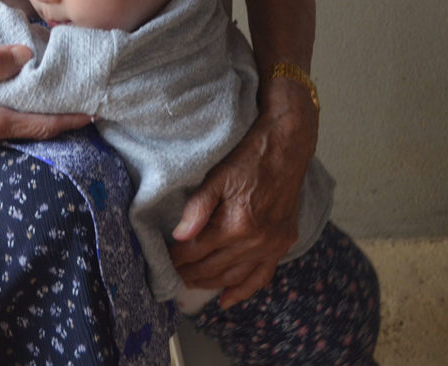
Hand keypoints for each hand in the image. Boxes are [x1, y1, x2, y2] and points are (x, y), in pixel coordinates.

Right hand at [0, 43, 88, 146]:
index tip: (96, 111)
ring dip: (49, 109)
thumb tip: (28, 54)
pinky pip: (14, 113)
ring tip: (71, 92)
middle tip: (92, 98)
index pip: (43, 125)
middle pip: (40, 127)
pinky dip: (31, 103)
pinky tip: (38, 87)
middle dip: (66, 115)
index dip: (71, 119)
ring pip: (28, 121)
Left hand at [169, 78, 317, 308]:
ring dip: (210, 283)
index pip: (196, 251)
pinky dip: (243, 290)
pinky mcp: (282, 243)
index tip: (161, 260)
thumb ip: (197, 208)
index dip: (175, 258)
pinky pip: (262, 276)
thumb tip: (179, 237)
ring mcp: (271, 246)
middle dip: (188, 273)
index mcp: (235, 225)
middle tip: (169, 273)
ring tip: (190, 283)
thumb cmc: (249, 158)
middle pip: (213, 267)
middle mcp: (255, 242)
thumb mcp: (217, 177)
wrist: (287, 149)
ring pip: (234, 276)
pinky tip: (226, 299)